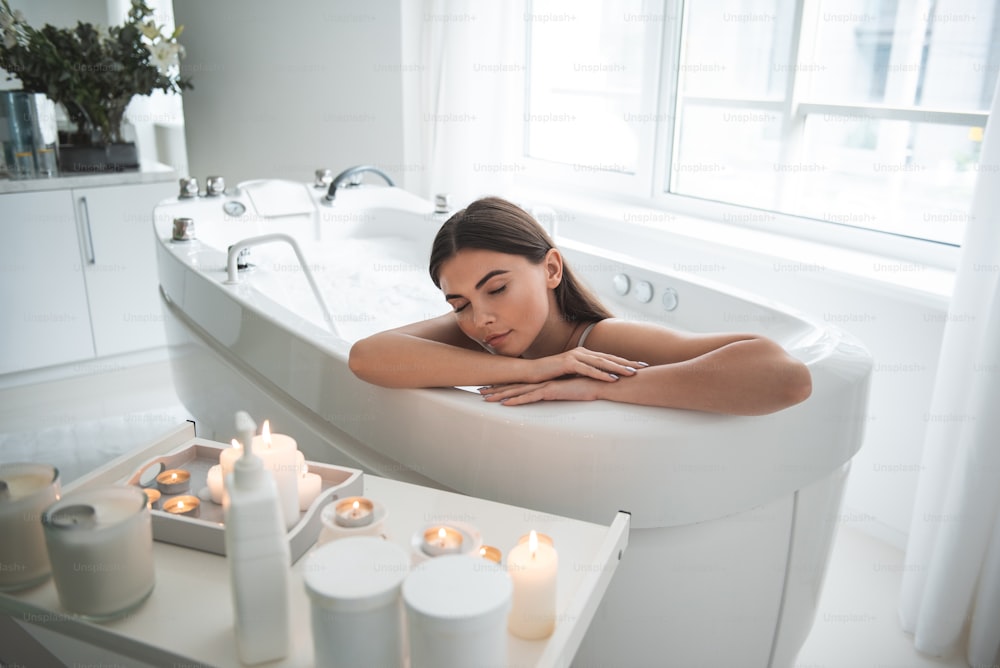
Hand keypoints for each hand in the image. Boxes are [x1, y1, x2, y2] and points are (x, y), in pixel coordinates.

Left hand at [480, 375, 609, 404]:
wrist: (601, 381)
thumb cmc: (590, 385)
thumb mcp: (571, 390)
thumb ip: (564, 392)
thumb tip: (558, 396)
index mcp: (545, 382)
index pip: (521, 385)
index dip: (506, 386)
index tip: (492, 388)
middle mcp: (542, 382)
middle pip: (514, 386)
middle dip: (495, 389)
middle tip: (479, 391)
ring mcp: (545, 385)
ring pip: (517, 391)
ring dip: (499, 395)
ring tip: (484, 398)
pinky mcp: (551, 390)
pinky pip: (530, 397)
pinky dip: (516, 400)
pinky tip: (504, 404)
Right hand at [524, 347, 646, 383]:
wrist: (530, 372)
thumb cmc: (550, 375)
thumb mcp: (571, 374)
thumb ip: (584, 374)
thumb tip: (598, 381)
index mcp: (584, 354)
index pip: (609, 358)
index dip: (625, 361)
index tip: (641, 366)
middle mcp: (582, 352)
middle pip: (609, 358)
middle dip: (627, 363)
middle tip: (644, 367)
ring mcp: (575, 356)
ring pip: (601, 362)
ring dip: (618, 368)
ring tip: (632, 373)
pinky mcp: (568, 364)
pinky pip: (588, 370)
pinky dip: (601, 374)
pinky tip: (612, 379)